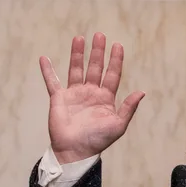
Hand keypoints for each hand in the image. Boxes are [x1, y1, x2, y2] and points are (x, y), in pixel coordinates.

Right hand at [39, 33, 144, 163]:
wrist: (75, 151)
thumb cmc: (97, 140)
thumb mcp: (118, 125)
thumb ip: (128, 108)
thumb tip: (141, 92)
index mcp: (105, 99)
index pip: (112, 75)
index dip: (115, 60)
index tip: (117, 45)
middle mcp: (90, 93)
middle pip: (95, 68)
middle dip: (98, 52)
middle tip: (100, 35)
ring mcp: (74, 94)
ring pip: (76, 69)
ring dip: (78, 54)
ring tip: (79, 38)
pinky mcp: (59, 98)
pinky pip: (52, 82)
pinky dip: (47, 71)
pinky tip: (44, 58)